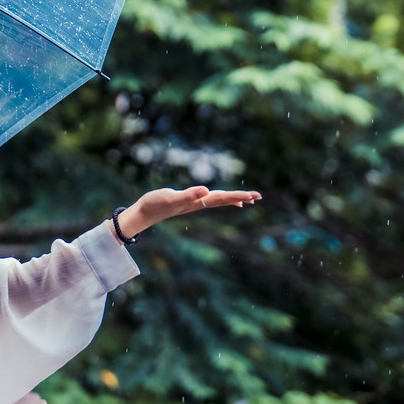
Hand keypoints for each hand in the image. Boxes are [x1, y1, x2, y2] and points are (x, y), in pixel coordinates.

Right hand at [121, 185, 261, 236]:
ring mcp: (194, 203)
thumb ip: (188, 195)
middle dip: (241, 197)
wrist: (144, 212)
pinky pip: (210, 200)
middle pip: (224, 200)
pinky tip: (223, 199)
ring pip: (219, 200)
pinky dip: (221, 199)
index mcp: (198, 202)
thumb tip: (207, 191)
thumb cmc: (155, 203)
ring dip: (233, 199)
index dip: (238, 196)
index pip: (222, 198)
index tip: (253, 196)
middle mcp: (199, 203)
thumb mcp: (171, 197)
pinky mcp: (189, 202)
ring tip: (249, 199)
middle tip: (259, 196)